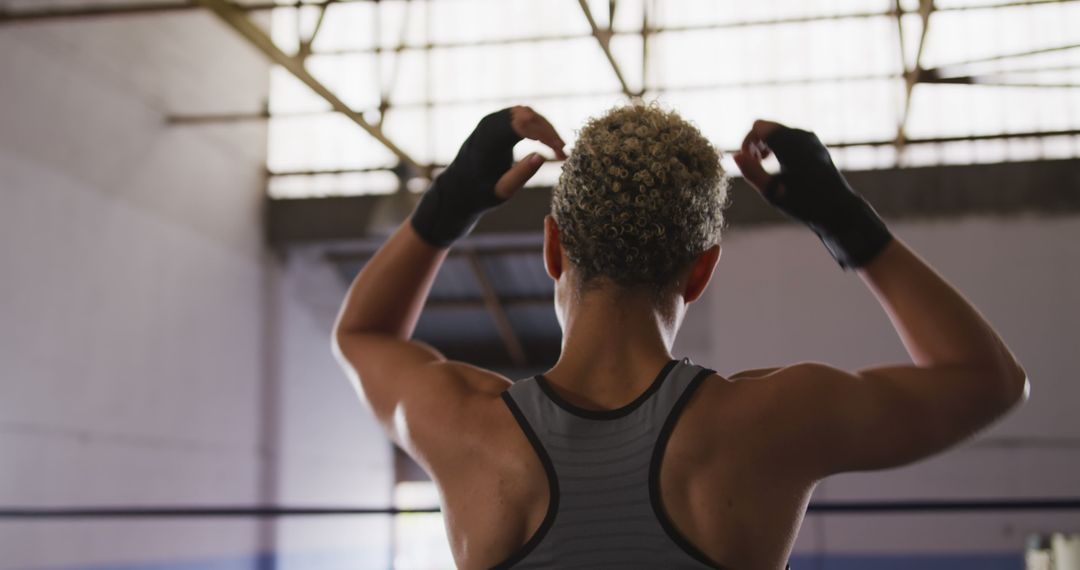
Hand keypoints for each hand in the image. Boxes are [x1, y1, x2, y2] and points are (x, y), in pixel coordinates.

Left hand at [410, 106, 566, 247]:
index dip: (547, 136)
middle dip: (549, 132)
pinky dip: (535, 127)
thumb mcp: (502, 190)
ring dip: (544, 128)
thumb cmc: (480, 194)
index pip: (525, 126)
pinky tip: (546, 144)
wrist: (457, 190)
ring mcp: (491, 120)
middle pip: (528, 116)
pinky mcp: (494, 123)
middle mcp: (489, 124)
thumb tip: (542, 156)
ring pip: (526, 113)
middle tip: (563, 153)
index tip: (562, 153)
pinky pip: (520, 117)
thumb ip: (521, 174)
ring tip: (558, 149)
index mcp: (489, 140)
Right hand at [731, 119, 892, 269]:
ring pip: (778, 131)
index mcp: (790, 143)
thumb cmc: (803, 203)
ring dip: (767, 144)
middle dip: (756, 142)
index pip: (758, 127)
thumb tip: (735, 156)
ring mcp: (810, 139)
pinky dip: (779, 146)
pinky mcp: (815, 145)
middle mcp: (801, 135)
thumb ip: (752, 171)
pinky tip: (778, 164)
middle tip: (756, 164)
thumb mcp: (772, 191)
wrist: (837, 209)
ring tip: (764, 164)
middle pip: (768, 127)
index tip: (747, 162)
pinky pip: (789, 137)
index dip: (747, 142)